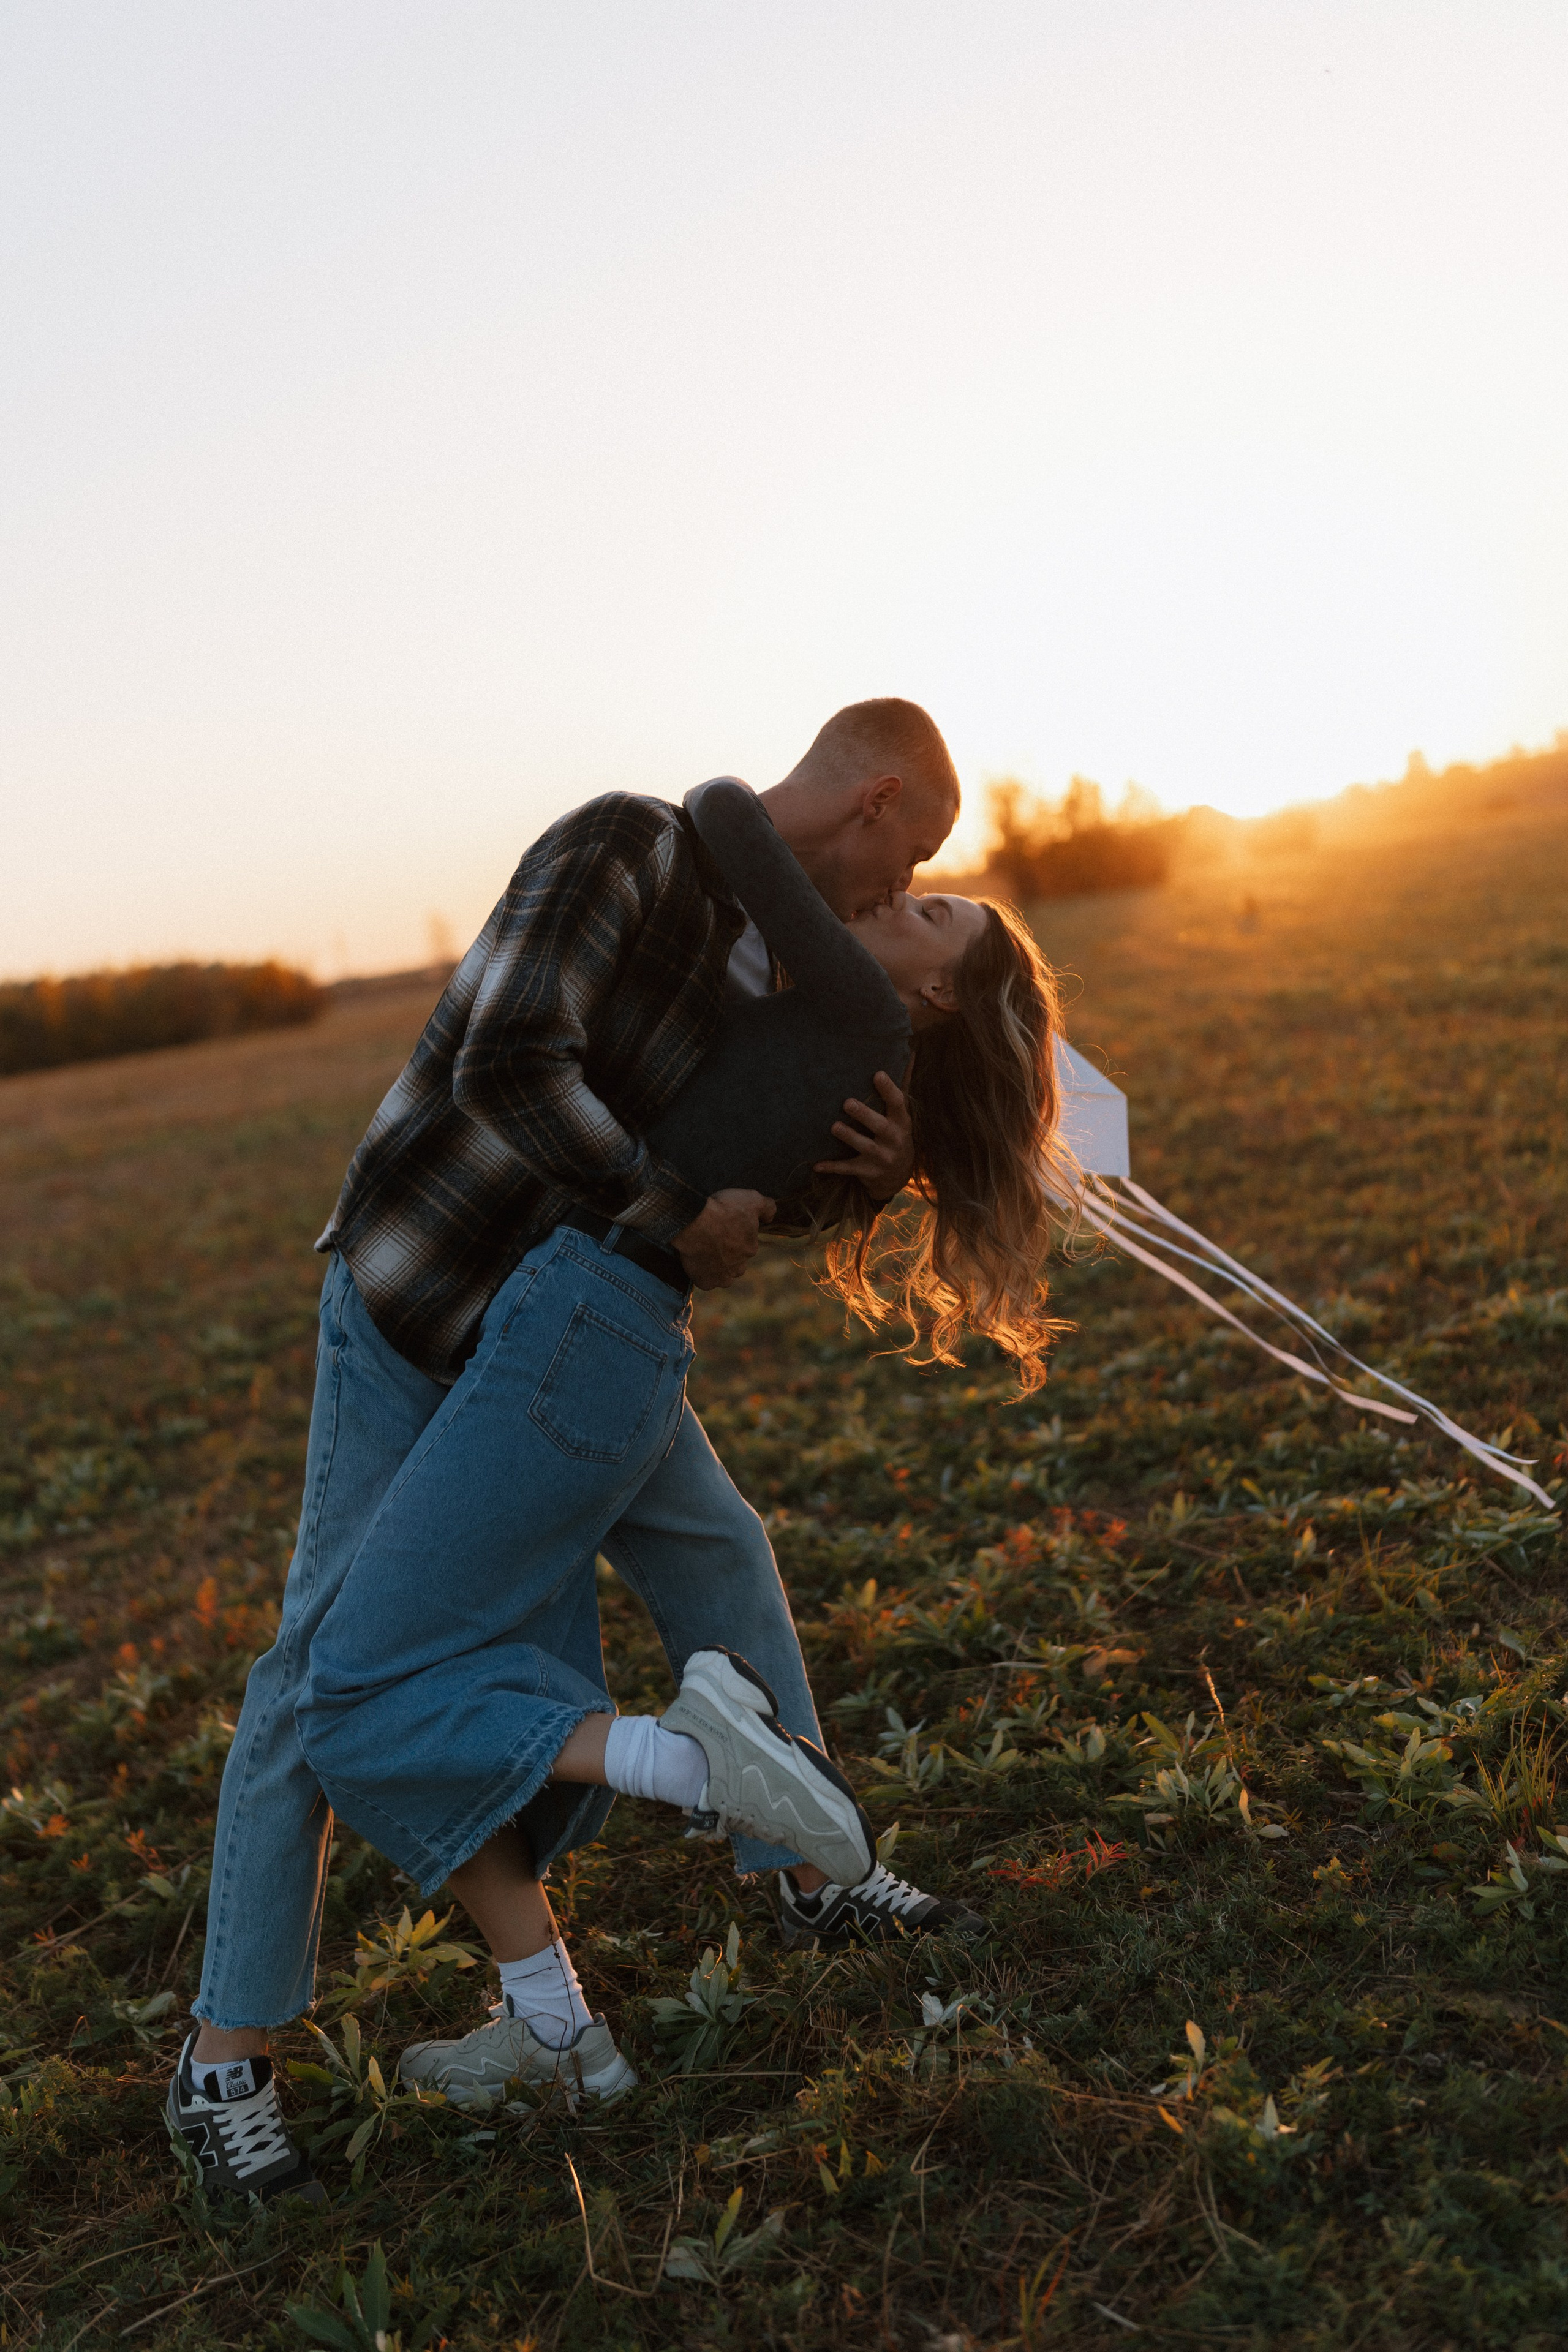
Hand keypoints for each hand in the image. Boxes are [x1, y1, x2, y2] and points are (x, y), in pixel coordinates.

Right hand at [673, 1189, 775, 1288]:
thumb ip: (767, 1207)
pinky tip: (697, 1261)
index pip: (747, 1245)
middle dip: (729, 1255)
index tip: (725, 1227)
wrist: (692, 1222)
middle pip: (736, 1263)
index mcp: (750, 1248)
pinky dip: (702, 1274)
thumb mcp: (751, 1199)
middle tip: (714, 1239)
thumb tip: (770, 1217)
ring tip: (706, 1252)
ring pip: (723, 1275)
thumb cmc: (722, 1210)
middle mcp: (738, 1267)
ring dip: (718, 1267)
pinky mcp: (705, 1282)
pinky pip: (706, 1281)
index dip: (736, 1236)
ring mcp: (721, 1277)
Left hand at [814, 1070, 913, 1200]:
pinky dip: (833, 1167)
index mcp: (902, 1122)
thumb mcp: (901, 1117)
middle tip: (847, 1102)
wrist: (898, 1177)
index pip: (897, 1103)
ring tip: (834, 1126)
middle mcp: (894, 1140)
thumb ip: (899, 1089)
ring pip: (865, 1147)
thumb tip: (910, 1053)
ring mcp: (882, 1158)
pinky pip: (849, 1169)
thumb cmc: (896, 1136)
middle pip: (880, 1127)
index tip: (877, 1074)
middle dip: (865, 1115)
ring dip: (849, 1137)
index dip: (888, 1089)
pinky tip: (817, 1165)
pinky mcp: (868, 1172)